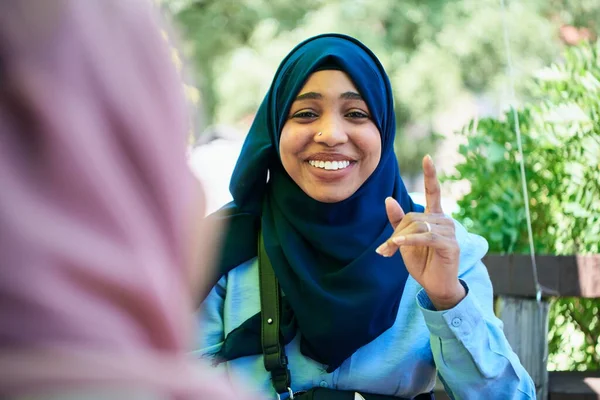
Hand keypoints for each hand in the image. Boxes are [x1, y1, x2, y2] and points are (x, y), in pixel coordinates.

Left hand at [376, 155, 463, 309]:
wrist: (436, 286)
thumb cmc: (422, 262)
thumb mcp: (405, 240)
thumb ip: (398, 221)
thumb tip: (388, 199)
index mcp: (435, 216)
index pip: (433, 191)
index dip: (430, 175)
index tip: (427, 157)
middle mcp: (444, 220)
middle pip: (412, 216)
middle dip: (396, 233)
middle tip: (385, 250)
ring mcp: (449, 231)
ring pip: (416, 226)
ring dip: (399, 240)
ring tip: (390, 252)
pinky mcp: (450, 244)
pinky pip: (424, 237)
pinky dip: (408, 240)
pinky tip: (396, 245)